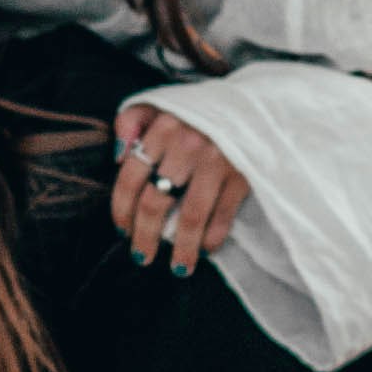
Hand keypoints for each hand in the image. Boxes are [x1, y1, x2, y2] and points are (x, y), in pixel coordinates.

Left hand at [112, 101, 249, 274]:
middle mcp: (187, 145)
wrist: (253, 103)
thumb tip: (117, 156)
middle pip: (156, 202)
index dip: (122, 210)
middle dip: (145, 236)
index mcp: (162, 127)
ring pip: (191, 217)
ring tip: (178, 268)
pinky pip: (223, 215)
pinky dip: (213, 238)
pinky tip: (205, 250)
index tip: (122, 230)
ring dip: (182, 249)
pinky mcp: (242, 174)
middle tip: (141, 256)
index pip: (130, 177)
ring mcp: (217, 161)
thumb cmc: (197, 111)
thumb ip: (130, 121)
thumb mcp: (159, 103)